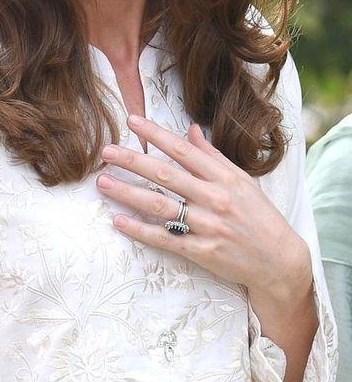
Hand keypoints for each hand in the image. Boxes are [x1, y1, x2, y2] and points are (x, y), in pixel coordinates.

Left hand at [96, 115, 309, 297]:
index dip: (156, 134)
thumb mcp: (241, 180)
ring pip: (160, 206)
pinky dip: (141, 229)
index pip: (183, 150)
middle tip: (106, 151)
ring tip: (103, 182)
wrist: (279, 261)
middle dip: (133, 160)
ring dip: (128, 193)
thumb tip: (190, 129)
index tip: (132, 121)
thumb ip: (212, 156)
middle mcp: (214, 199)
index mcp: (224, 177)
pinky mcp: (202, 252)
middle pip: (165, 175)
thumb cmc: (259, 216)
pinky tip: (119, 220)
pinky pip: (166, 238)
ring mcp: (207, 226)